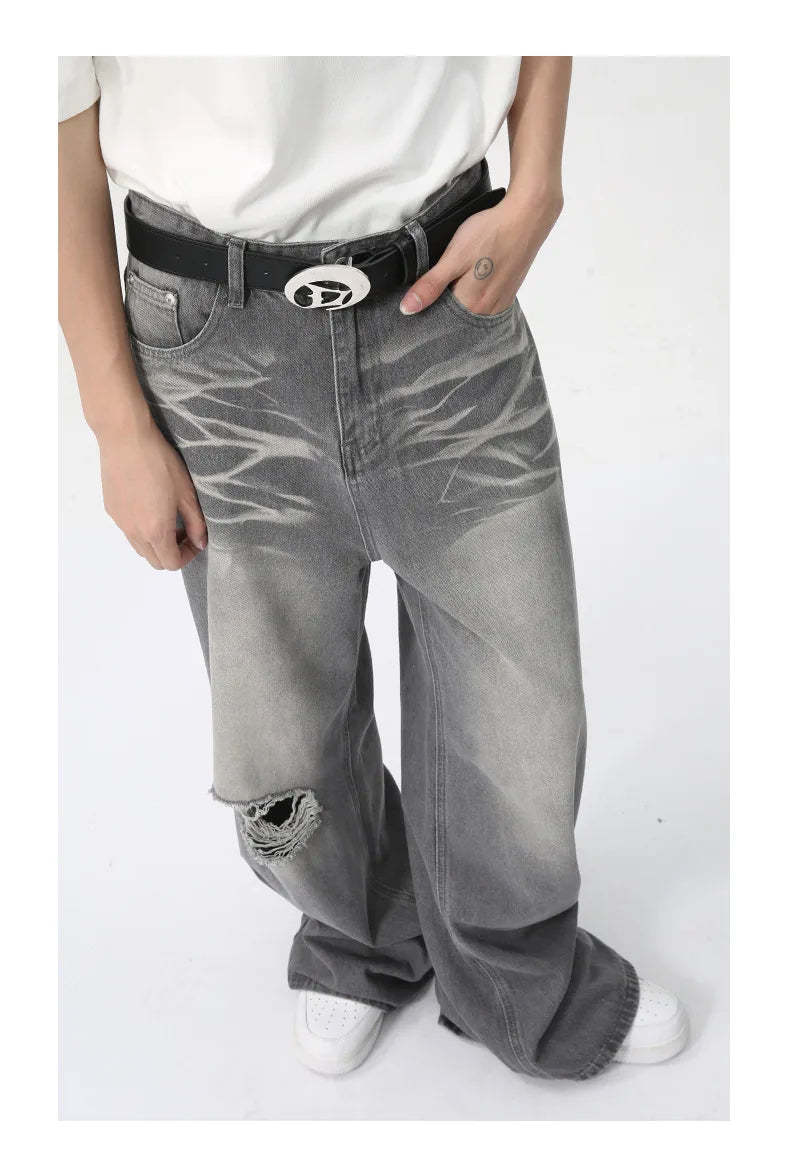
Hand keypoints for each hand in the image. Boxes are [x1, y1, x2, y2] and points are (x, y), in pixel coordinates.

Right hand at [98, 418, 206, 570]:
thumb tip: (201, 543)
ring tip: (167, 518)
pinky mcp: (110, 509)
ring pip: (139, 547)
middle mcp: (134, 532)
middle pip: (154, 561)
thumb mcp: (186, 493)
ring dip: (156, 542)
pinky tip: (150, 505)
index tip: (195, 538)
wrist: (125, 439)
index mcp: (155, 530)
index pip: (171, 563)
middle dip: (172, 553)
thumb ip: (196, 523)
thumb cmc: (159, 462)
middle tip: (183, 531)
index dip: (187, 556)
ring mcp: (120, 522)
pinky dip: (141, 530)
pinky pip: (128, 531)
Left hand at [399, 188, 562, 317]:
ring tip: (451, 282)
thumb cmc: (490, 233)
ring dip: (458, 302)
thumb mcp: (454, 256)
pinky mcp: (507, 293)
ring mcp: (500, 303)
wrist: (527, 216)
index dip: (426, 310)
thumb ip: (431, 285)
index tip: (417, 298)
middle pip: (455, 318)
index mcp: (471, 305)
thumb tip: (408, 309)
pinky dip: (472, 297)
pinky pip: (484, 304)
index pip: (439, 320)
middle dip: (441, 307)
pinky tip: (470, 281)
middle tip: (433, 286)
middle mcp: (487, 311)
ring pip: (469, 311)